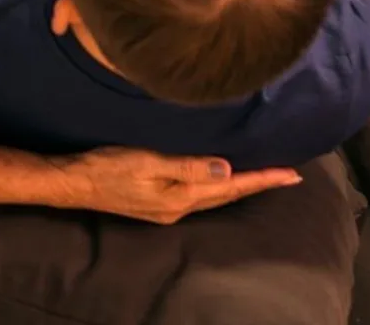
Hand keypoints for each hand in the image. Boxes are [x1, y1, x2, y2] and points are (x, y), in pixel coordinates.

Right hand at [62, 145, 300, 223]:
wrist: (78, 183)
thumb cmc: (110, 166)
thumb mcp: (147, 162)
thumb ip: (187, 166)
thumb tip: (227, 169)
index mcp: (182, 197)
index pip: (231, 187)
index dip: (262, 179)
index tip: (291, 174)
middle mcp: (181, 206)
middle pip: (229, 195)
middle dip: (259, 184)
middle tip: (289, 175)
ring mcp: (170, 207)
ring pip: (217, 196)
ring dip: (243, 187)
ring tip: (264, 176)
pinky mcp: (161, 202)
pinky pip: (201, 194)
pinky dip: (221, 186)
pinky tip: (223, 178)